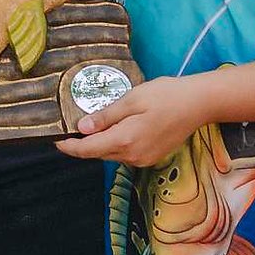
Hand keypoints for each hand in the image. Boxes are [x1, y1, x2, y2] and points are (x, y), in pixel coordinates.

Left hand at [57, 75, 216, 167]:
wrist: (199, 104)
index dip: (68, 146)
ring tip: (91, 126)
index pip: (86, 150)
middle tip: (70, 127)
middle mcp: (132, 155)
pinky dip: (114, 144)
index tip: (55, 138)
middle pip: (97, 154)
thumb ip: (106, 116)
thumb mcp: (132, 99)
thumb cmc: (167, 95)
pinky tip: (115, 129)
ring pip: (111, 155)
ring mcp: (143, 159)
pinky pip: (125, 154)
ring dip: (99, 143)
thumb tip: (82, 127)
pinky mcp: (151, 157)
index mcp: (125, 140)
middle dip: (82, 144)